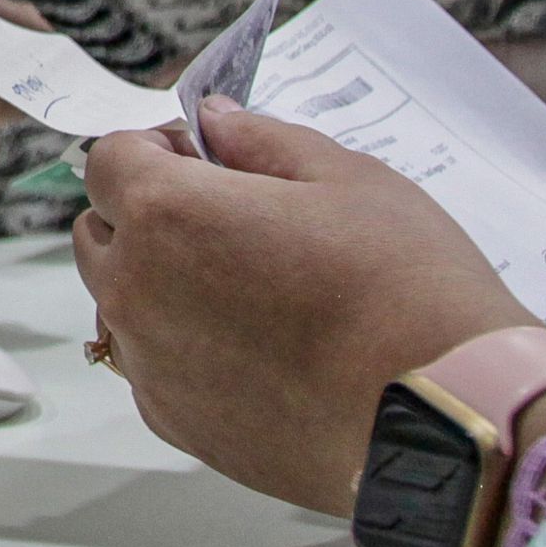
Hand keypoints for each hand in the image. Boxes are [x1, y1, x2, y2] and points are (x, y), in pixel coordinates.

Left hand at [74, 101, 538, 513]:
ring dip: (156, 281)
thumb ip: (261, 141)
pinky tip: (252, 348)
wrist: (445, 414)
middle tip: (226, 217)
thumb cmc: (404, 288)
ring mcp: (150, 365)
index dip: (154, 149)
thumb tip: (216, 122)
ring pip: (119, 302)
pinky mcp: (177, 425)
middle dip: (144, 212)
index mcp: (165, 213)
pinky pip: (150, 367)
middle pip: (100, 231)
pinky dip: (179, 348)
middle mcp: (136, 290)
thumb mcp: (346, 178)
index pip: (108, 160)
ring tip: (244, 287)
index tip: (205, 158)